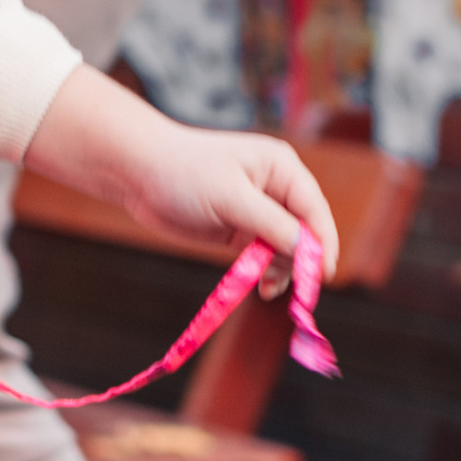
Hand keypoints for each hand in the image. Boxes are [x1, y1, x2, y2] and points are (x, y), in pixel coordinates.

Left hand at [27, 68, 340, 287]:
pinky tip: (263, 288)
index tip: (322, 275)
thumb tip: (308, 250)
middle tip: (295, 291)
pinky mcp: (240, 230)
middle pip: (305, 233)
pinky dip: (266, 272)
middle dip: (302, 261)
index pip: (315, 210)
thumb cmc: (184, 173)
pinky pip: (265, 256)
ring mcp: (259, 211)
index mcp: (282, 169)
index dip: (322, 243)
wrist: (138, 174)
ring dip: (283, 270)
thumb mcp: (231, 198)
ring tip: (268, 289)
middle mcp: (276, 189)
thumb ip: (272, 225)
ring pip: (287, 249)